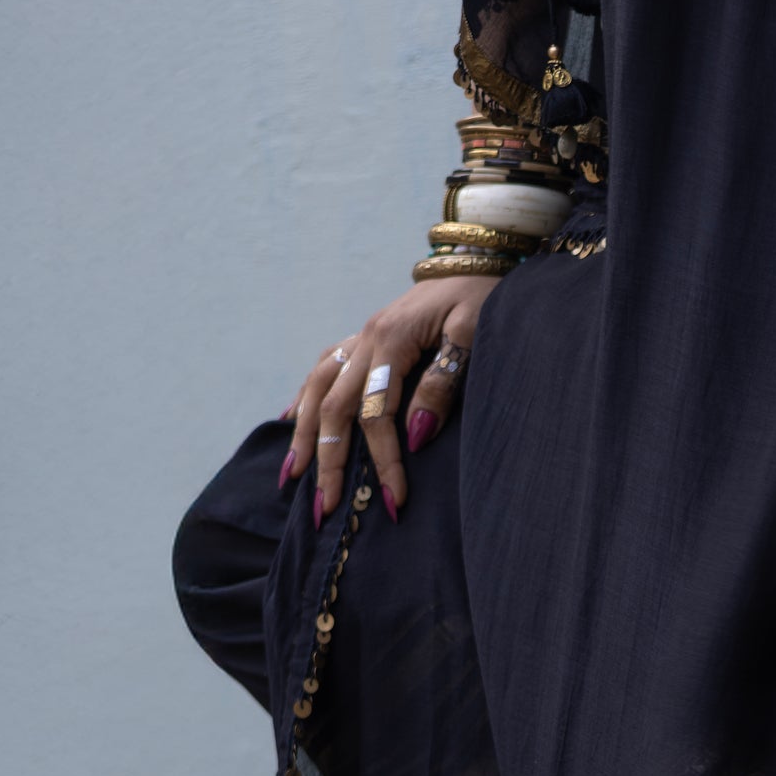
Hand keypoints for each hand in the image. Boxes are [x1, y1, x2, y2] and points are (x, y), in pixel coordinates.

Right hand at [279, 274, 502, 525]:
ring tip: (292, 478)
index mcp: (392, 338)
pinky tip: (290, 424)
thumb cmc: (486, 301)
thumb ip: (443, 382)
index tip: (395, 501)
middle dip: (329, 461)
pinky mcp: (364, 340)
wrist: (482, 265)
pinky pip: (322, 370)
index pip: (377, 413)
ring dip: (303, 436)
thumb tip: (415, 435)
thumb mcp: (473, 335)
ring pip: (317, 389)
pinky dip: (303, 399)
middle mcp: (366, 339)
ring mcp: (361, 338)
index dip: (384, 460)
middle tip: (325, 510)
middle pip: (334, 408)